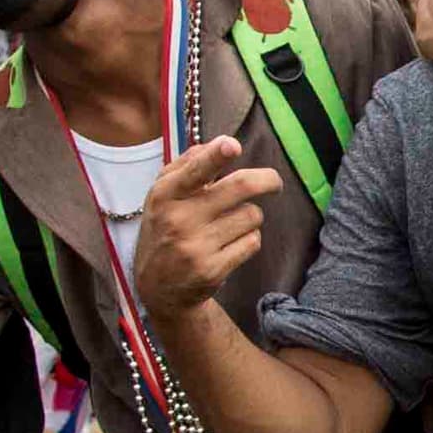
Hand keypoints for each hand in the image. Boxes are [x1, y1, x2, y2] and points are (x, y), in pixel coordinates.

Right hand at [132, 136, 278, 321]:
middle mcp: (179, 219)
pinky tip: (230, 245)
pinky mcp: (213, 270)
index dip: (216, 156)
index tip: (233, 146)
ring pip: (252, 215)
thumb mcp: (162, 195)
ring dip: (251, 216)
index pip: (194, 171)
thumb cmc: (166, 230)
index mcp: (165, 195)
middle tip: (274, 183)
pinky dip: (249, 239)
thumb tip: (220, 144)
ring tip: (231, 224)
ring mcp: (196, 247)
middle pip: (241, 187)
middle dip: (268, 180)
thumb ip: (187, 166)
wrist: (157, 288)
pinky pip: (252, 242)